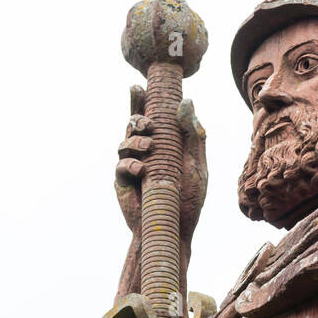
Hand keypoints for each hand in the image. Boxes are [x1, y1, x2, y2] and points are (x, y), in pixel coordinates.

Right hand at [115, 85, 207, 242]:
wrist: (176, 230)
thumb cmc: (189, 199)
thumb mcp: (196, 164)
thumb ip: (193, 135)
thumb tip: (186, 101)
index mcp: (163, 145)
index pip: (151, 117)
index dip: (141, 101)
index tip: (138, 87)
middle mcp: (145, 152)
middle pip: (132, 125)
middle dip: (135, 117)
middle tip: (146, 122)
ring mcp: (133, 166)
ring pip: (124, 142)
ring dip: (134, 140)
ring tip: (148, 146)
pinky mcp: (123, 182)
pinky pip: (121, 166)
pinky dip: (130, 164)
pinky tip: (141, 170)